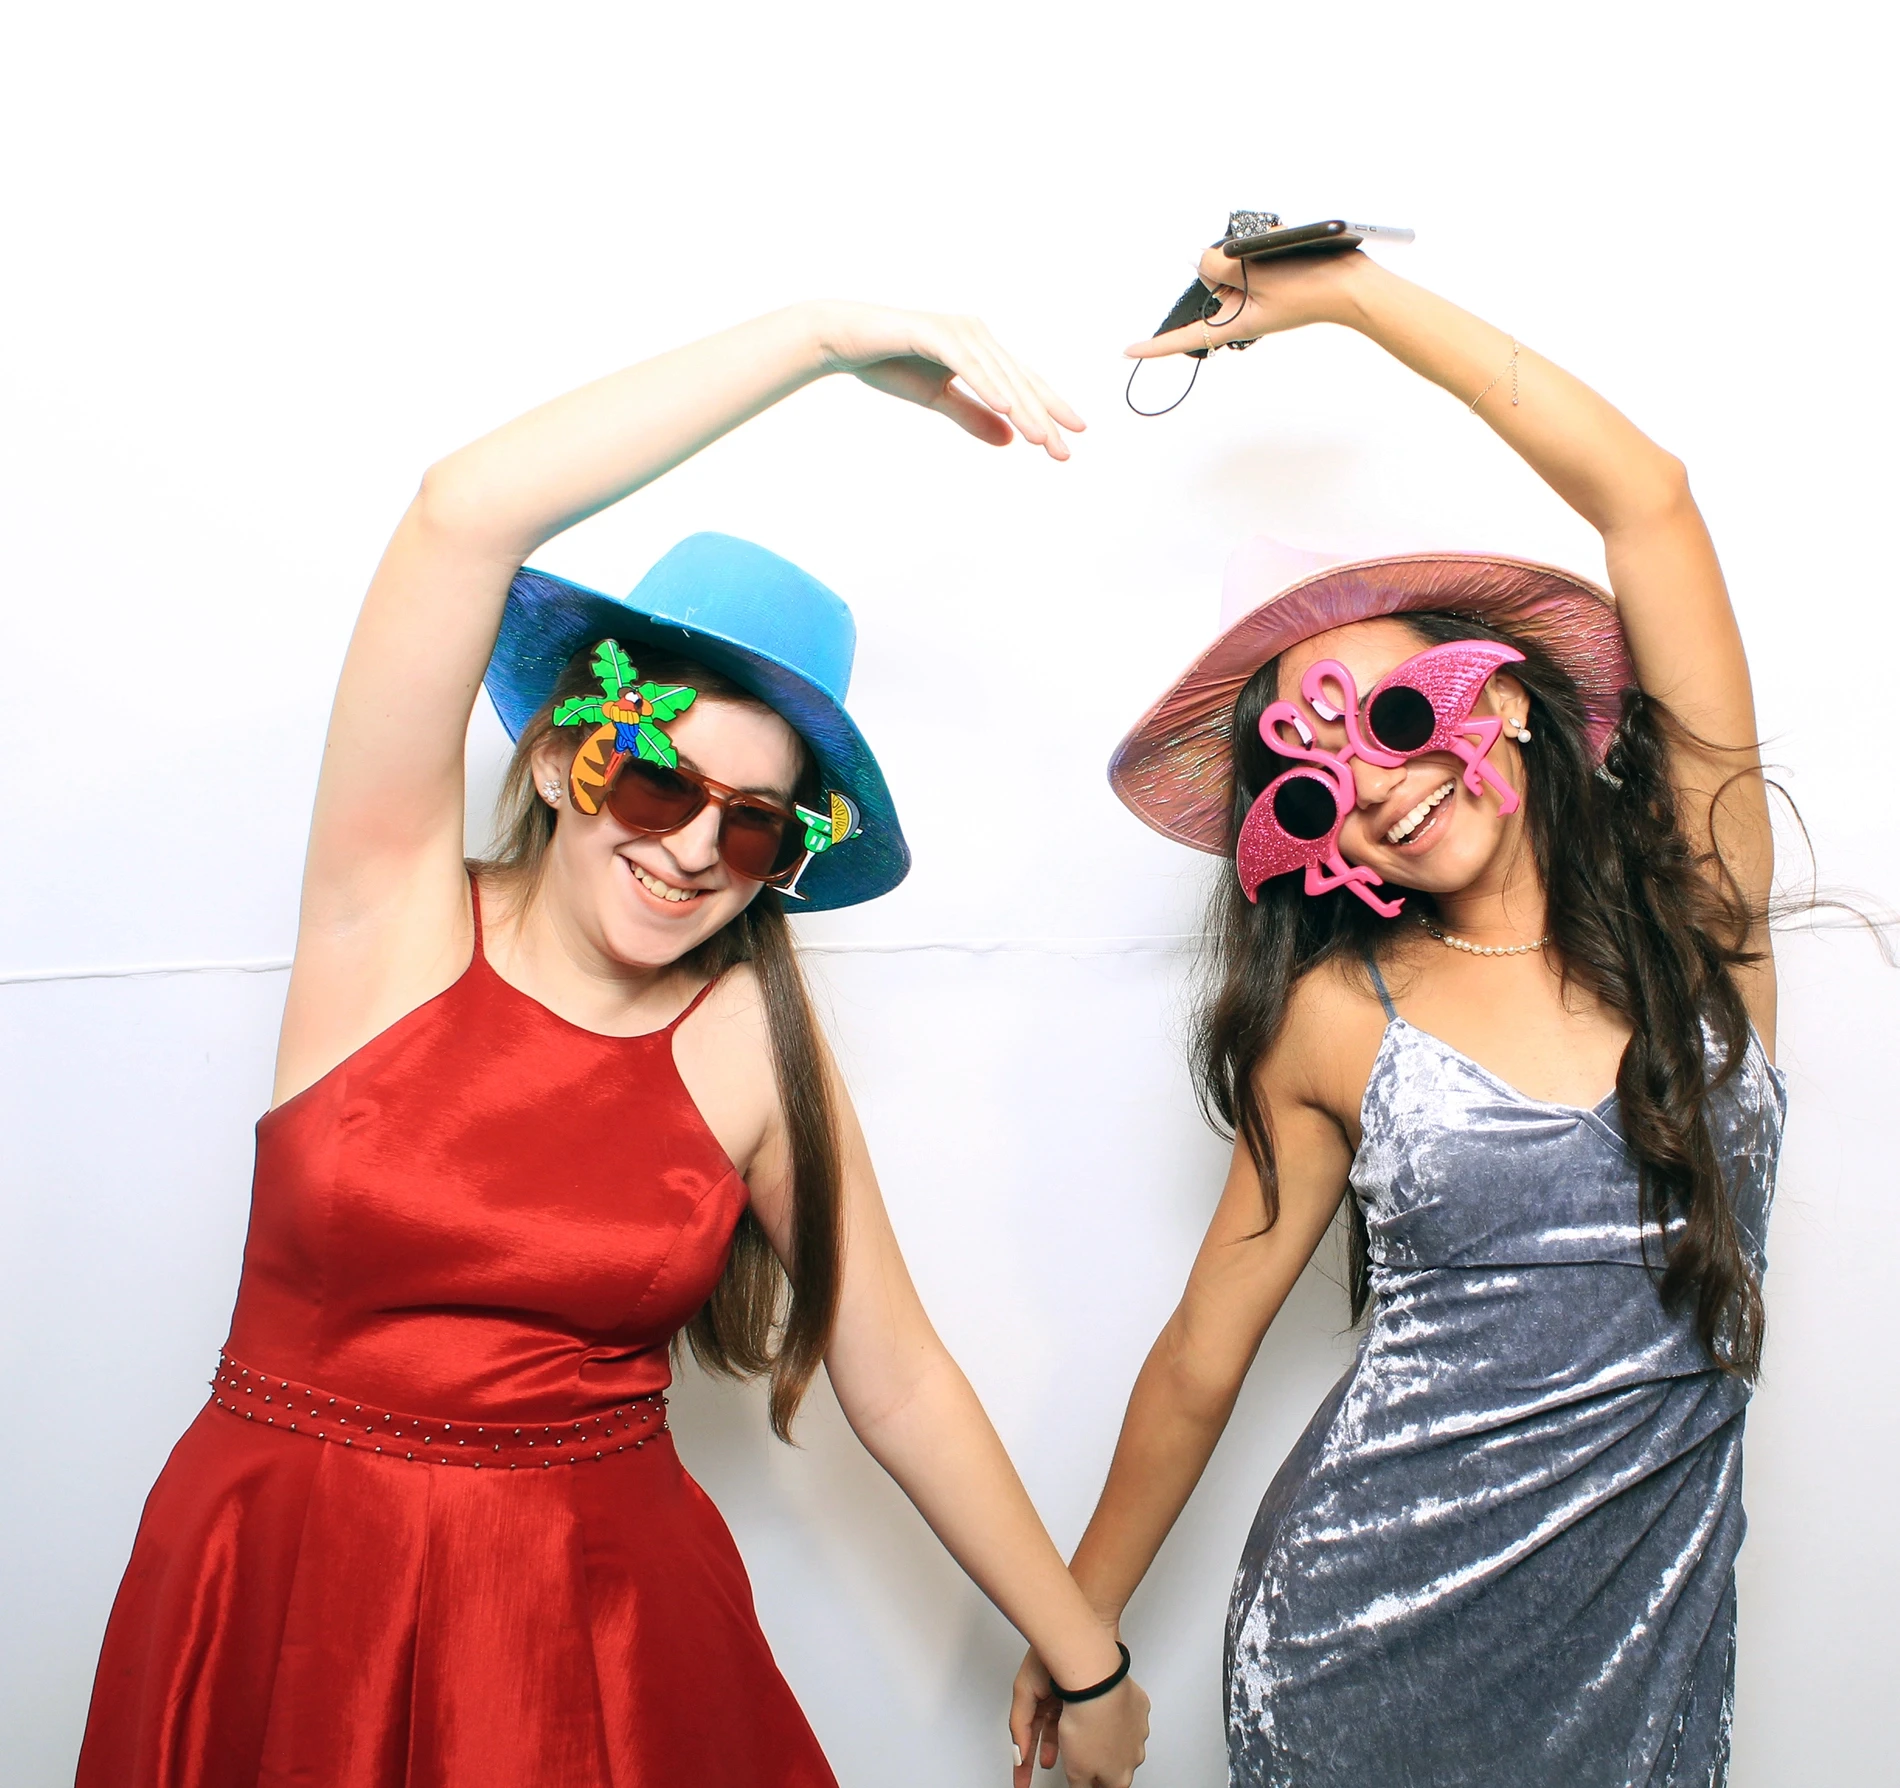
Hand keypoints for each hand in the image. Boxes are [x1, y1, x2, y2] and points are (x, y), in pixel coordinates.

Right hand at [808, 301, 1084, 460]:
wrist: (843, 341)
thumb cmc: (888, 362)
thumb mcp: (937, 398)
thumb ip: (973, 416)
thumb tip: (1009, 439)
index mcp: (980, 350)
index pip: (1022, 384)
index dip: (1049, 410)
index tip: (1073, 436)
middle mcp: (975, 335)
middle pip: (1018, 382)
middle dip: (1043, 418)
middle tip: (1062, 451)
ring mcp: (957, 330)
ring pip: (998, 376)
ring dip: (1022, 408)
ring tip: (1040, 438)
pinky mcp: (934, 332)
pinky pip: (967, 364)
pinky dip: (987, 385)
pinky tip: (1006, 407)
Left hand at [1010, 1647, 1148, 1787]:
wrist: (1097, 1684)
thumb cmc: (1086, 1723)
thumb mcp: (1074, 1769)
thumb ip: (1081, 1786)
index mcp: (1120, 1778)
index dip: (1092, 1783)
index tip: (1083, 1776)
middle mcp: (1135, 1756)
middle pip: (1117, 1766)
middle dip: (1101, 1761)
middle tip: (1082, 1748)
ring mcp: (1139, 1730)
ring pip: (1124, 1738)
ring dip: (1108, 1735)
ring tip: (1087, 1724)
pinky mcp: (1139, 1705)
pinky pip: (1128, 1713)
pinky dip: (1116, 1711)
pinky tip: (1101, 1705)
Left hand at [1124, 244, 1373, 362]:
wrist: (1350, 283)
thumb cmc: (1309, 287)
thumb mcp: (1255, 273)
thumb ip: (1218, 263)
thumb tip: (1201, 257)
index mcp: (1234, 323)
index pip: (1185, 336)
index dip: (1154, 346)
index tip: (1126, 351)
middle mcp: (1240, 311)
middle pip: (1210, 282)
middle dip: (1224, 264)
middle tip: (1259, 262)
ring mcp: (1255, 295)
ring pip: (1231, 264)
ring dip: (1248, 253)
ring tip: (1279, 254)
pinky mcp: (1269, 280)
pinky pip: (1253, 258)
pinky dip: (1264, 248)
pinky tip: (1285, 245)